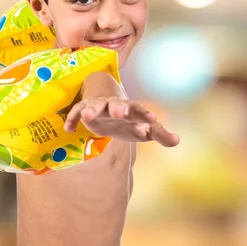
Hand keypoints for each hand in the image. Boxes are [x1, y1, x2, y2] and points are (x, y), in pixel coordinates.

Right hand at [63, 97, 179, 146]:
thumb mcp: (145, 129)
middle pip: (117, 104)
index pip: (140, 111)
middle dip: (118, 107)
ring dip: (91, 109)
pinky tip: (69, 128)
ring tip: (88, 116)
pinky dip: (73, 118)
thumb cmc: (130, 121)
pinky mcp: (85, 111)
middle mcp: (116, 106)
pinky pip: (77, 112)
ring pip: (95, 105)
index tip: (153, 120)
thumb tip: (177, 140)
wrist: (108, 110)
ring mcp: (100, 107)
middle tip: (119, 112)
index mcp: (133, 111)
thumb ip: (160, 134)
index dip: (146, 116)